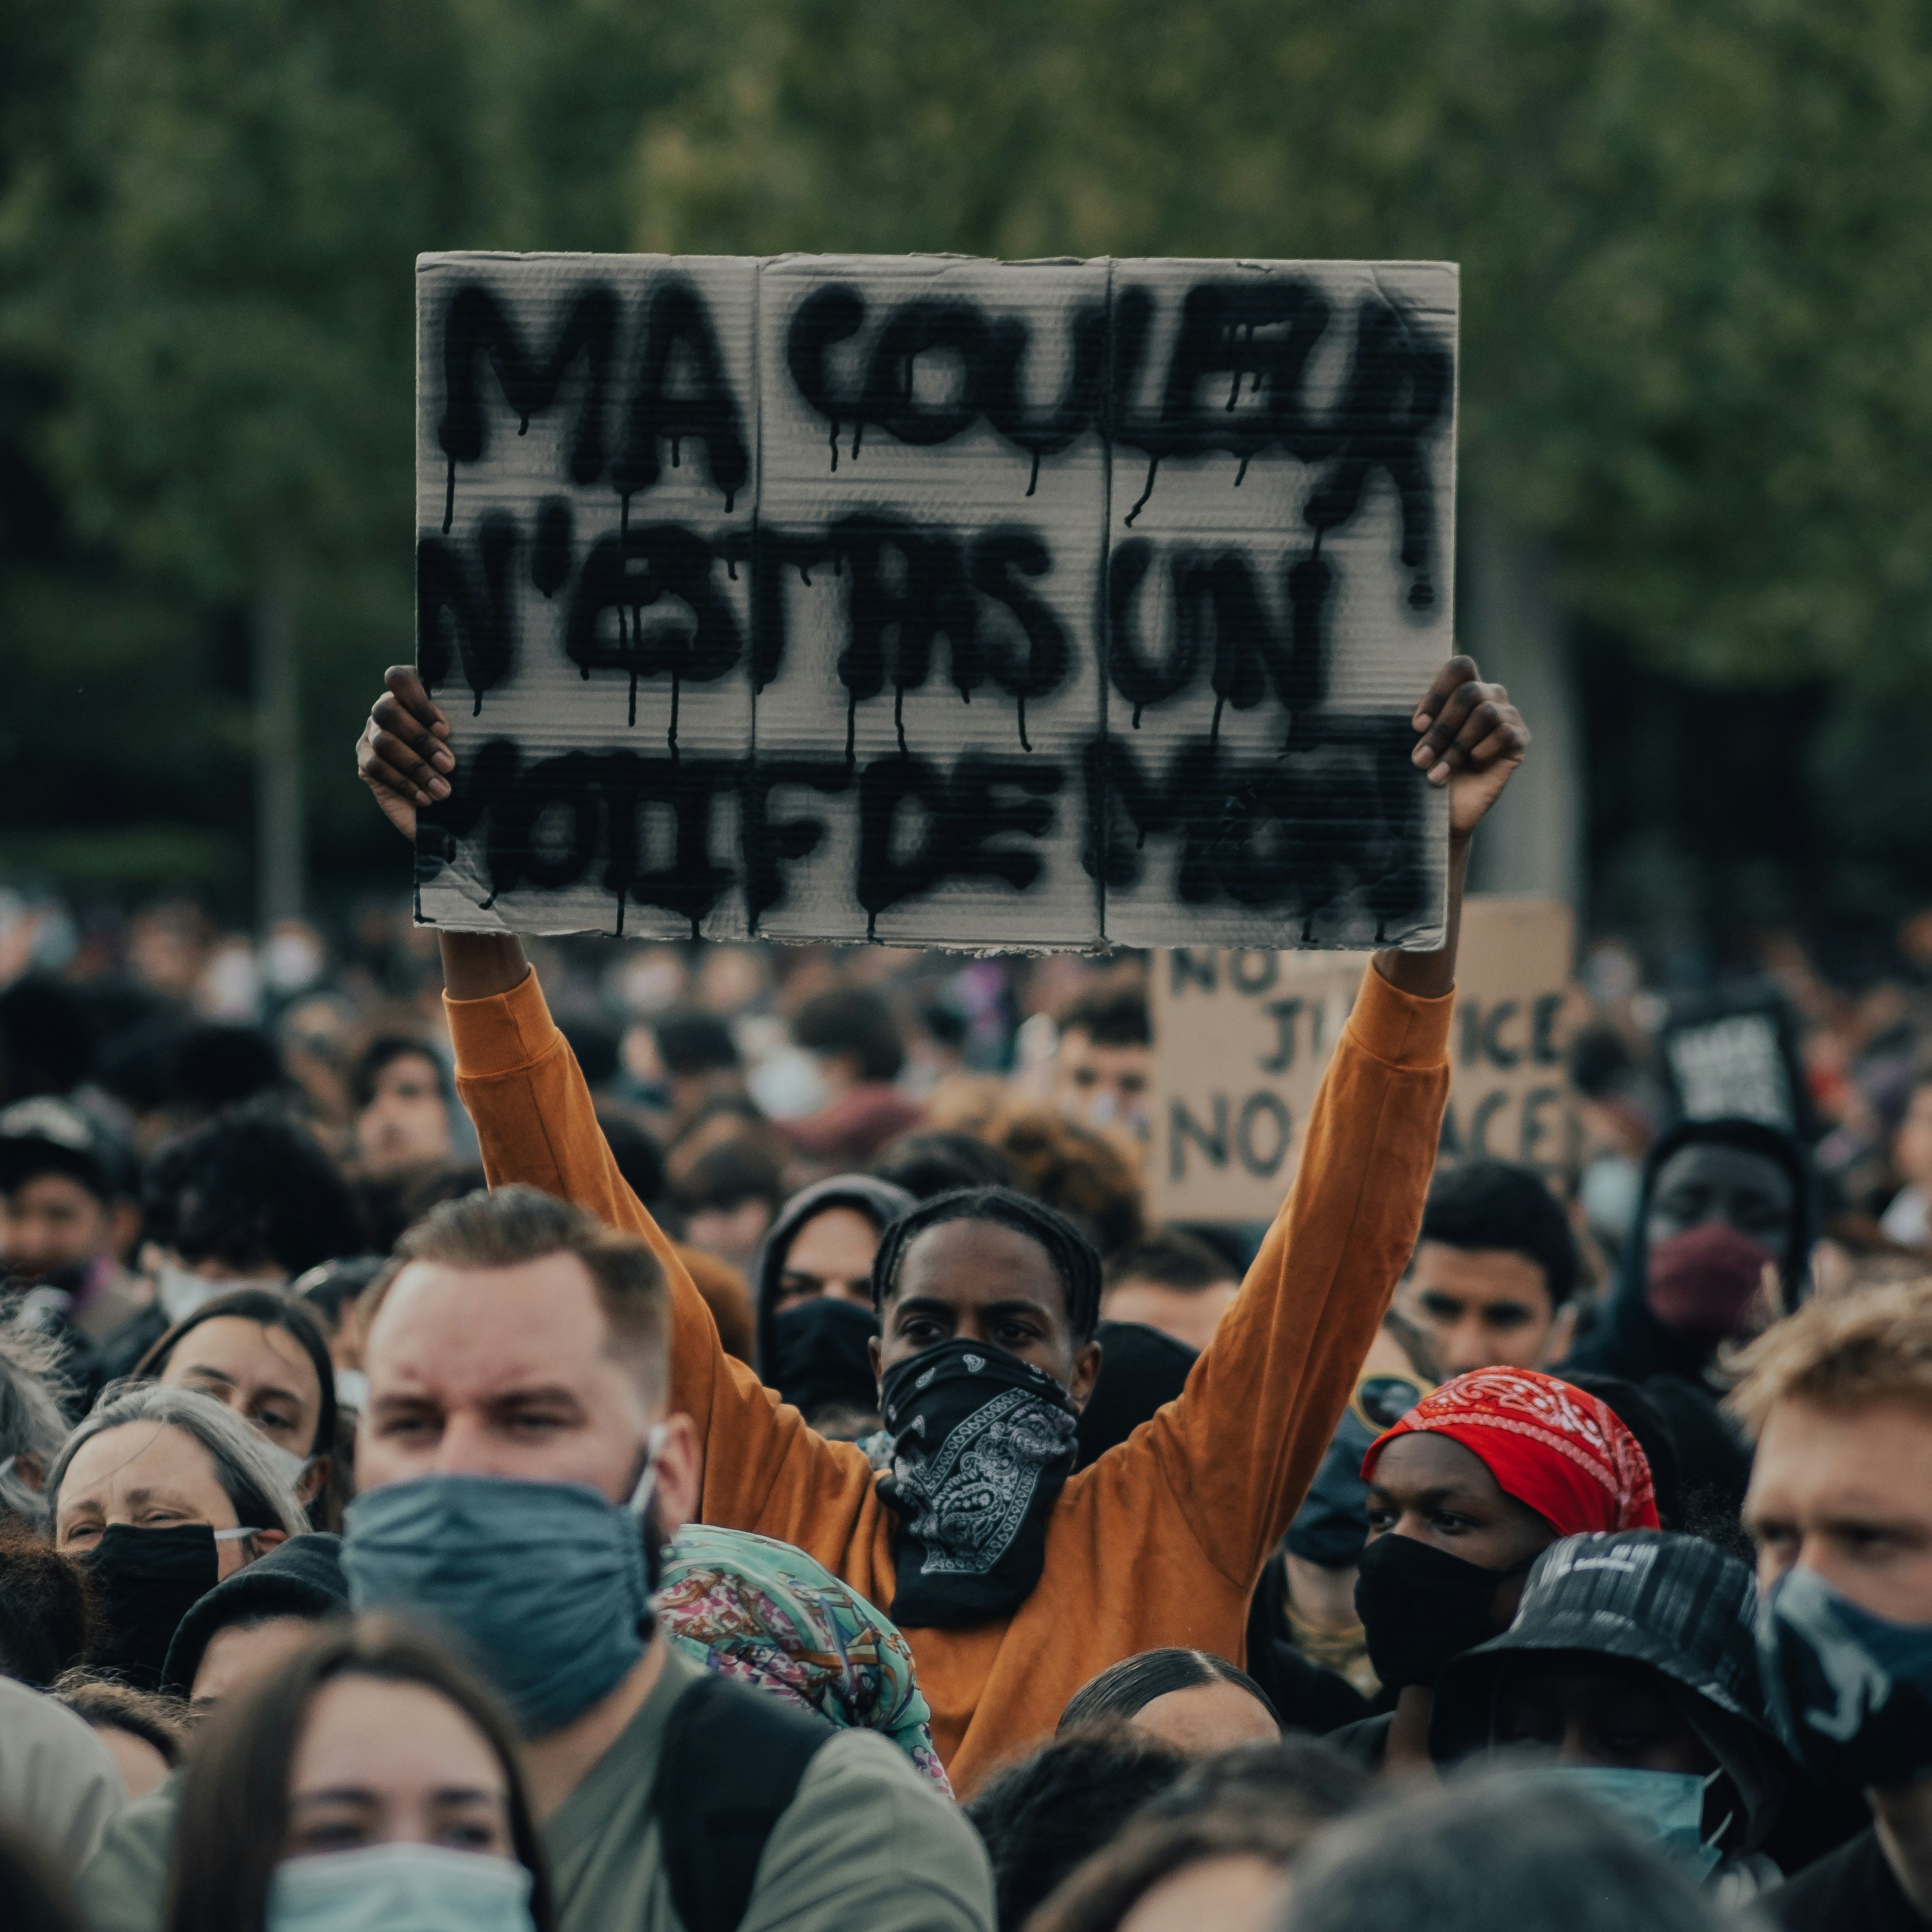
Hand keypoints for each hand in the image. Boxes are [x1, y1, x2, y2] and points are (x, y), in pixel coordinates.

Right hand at [356, 666, 453, 840]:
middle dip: (421, 740)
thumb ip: (468, 729)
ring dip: (416, 767)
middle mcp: (387, 708)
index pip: (401, 678)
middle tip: (449, 764)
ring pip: (384, 741)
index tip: (445, 730)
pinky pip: (376, 767)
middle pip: (388, 711)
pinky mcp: (365, 760)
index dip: (420, 702)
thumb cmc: (464, 760)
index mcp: (413, 694)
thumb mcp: (468, 742)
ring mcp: (372, 733)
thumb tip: (486, 725)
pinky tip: (425, 798)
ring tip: (442, 789)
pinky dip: (403, 784)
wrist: (445, 802)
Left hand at [1409, 656, 1528, 840]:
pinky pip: (1503, 733)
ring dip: (1456, 746)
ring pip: (1485, 713)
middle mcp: (1488, 695)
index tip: (1417, 726)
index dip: (1437, 693)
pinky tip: (1473, 765)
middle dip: (1441, 728)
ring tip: (1436, 774)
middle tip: (1420, 758)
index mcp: (1462, 687)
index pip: (1460, 667)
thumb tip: (1409, 703)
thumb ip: (1421, 716)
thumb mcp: (1417, 740)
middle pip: (1469, 692)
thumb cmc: (1427, 768)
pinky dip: (1482, 751)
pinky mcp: (1519, 738)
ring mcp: (1507, 715)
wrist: (1445, 809)